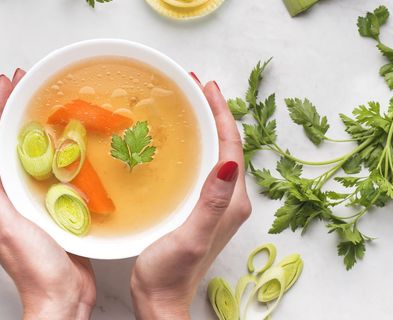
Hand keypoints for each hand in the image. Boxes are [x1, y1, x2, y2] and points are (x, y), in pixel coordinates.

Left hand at [0, 70, 95, 319]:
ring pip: (31, 154)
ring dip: (35, 126)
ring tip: (44, 101)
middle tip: (25, 82)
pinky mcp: (54, 206)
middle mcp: (9, 194)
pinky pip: (53, 171)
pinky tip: (70, 140)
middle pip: (9, 143)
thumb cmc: (34, 267)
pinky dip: (58, 150)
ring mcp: (32, 199)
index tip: (7, 85)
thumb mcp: (8, 228)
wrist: (62, 297)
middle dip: (13, 111)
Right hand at [130, 75, 250, 318]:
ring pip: (215, 155)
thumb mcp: (192, 235)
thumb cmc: (171, 272)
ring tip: (190, 104)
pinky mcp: (201, 209)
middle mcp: (229, 200)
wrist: (160, 300)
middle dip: (214, 113)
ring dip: (205, 127)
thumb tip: (230, 162)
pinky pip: (202, 168)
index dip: (221, 114)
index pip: (232, 146)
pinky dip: (195, 146)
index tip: (206, 86)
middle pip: (226, 146)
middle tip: (195, 86)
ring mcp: (216, 205)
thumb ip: (213, 201)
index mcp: (232, 201)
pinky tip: (180, 141)